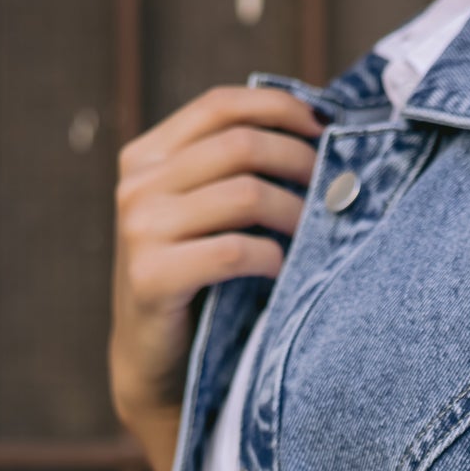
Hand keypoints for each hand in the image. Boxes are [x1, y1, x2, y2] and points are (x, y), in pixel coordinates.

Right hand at [110, 85, 320, 470]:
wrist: (156, 363)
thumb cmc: (199, 284)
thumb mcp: (207, 215)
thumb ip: (236, 172)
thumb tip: (318, 131)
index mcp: (146, 156)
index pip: (219, 107)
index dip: (278, 108)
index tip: (324, 127)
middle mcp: (137, 185)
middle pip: (239, 145)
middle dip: (299, 160)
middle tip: (332, 188)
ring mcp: (139, 229)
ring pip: (245, 193)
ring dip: (295, 212)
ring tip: (316, 234)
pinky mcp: (151, 277)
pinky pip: (235, 251)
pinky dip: (273, 258)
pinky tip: (284, 271)